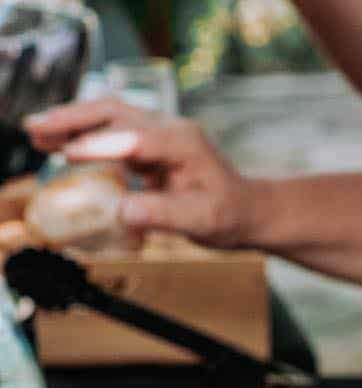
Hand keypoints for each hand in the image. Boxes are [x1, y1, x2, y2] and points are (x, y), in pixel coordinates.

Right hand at [24, 99, 263, 247]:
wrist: (247, 211)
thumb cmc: (228, 216)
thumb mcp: (201, 222)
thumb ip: (164, 216)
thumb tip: (123, 212)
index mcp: (182, 143)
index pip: (135, 139)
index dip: (101, 145)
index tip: (70, 153)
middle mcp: (168, 129)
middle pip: (114, 113)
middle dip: (74, 121)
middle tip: (37, 131)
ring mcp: (157, 133)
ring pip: (109, 117)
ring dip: (73, 123)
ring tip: (37, 135)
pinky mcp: (149, 144)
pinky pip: (112, 132)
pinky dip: (84, 135)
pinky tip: (60, 145)